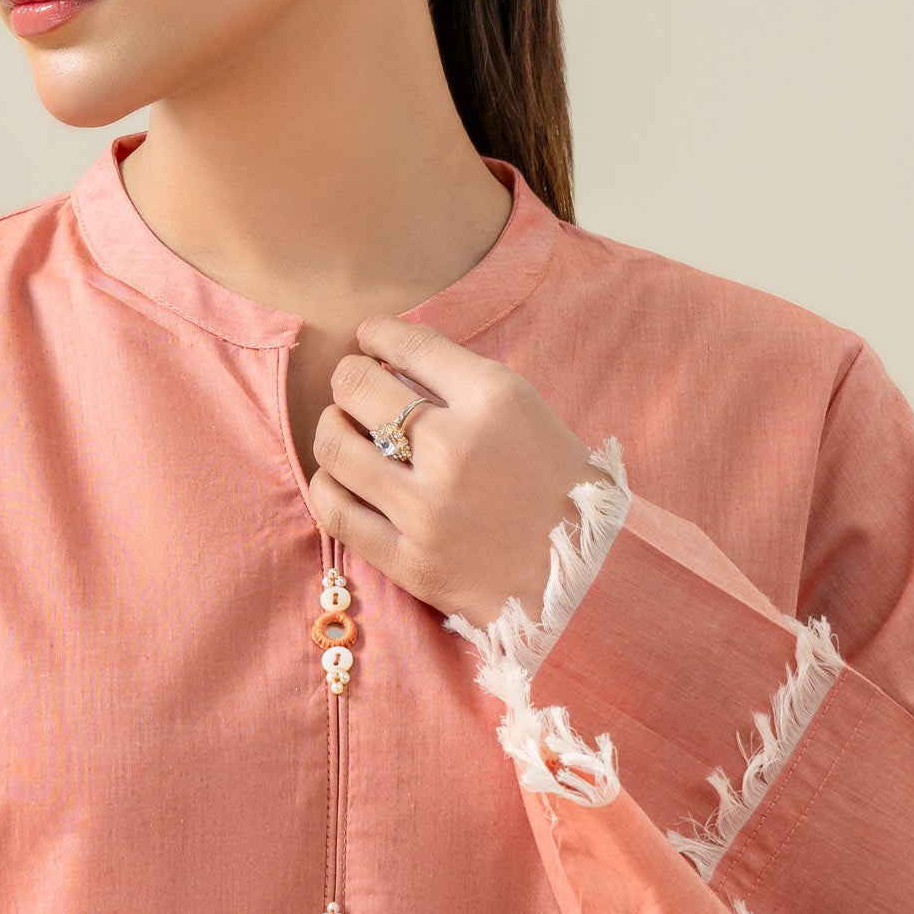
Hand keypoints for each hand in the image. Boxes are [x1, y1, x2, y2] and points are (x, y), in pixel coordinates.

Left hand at [305, 313, 605, 633]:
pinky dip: (328, 484)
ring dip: (332, 428)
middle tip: (357, 387)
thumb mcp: (528, 410)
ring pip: (334, 444)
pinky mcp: (409, 561)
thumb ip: (462, 379)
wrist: (584, 578)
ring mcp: (428, 510)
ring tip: (345, 430)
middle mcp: (456, 449)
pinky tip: (343, 478)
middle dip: (350, 377)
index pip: (406, 343)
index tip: (369, 339)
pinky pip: (335, 510)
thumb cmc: (556, 485)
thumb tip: (387, 353)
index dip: (376, 334)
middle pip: (357, 385)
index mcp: (495, 400)